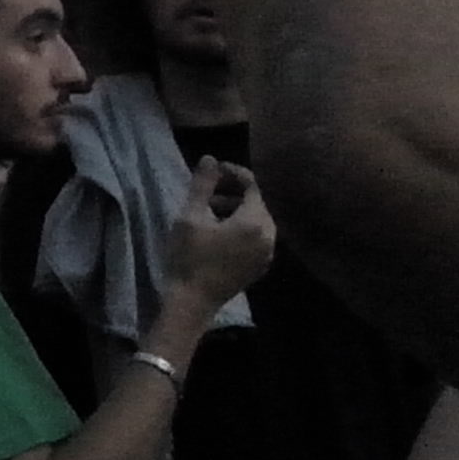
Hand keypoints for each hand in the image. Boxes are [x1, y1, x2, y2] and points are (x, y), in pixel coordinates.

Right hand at [167, 159, 278, 313]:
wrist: (193, 301)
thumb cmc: (189, 257)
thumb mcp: (190, 217)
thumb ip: (202, 185)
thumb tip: (210, 158)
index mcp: (255, 221)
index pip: (252, 184)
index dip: (232, 172)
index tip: (212, 170)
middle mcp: (269, 235)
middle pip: (257, 201)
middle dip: (233, 191)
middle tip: (207, 190)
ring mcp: (268, 253)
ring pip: (257, 219)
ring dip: (236, 209)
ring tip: (208, 210)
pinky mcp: (261, 265)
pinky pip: (257, 236)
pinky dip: (241, 226)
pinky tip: (219, 231)